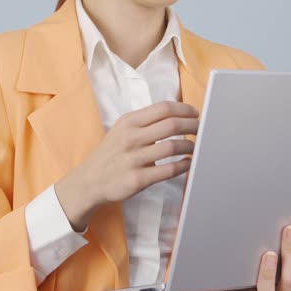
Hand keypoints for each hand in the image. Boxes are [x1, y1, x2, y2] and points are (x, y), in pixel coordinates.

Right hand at [55, 101, 198, 230]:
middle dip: (193, 126)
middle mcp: (130, 138)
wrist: (89, 181)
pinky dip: (183, 166)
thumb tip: (178, 115)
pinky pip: (169, 170)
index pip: (163, 108)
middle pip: (172, 125)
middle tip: (201, 129)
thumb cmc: (111, 153)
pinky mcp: (137, 180)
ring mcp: (133, 159)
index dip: (184, 109)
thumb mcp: (122, 130)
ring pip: (173, 148)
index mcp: (128, 122)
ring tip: (195, 147)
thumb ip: (145, 122)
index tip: (195, 113)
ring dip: (190, 147)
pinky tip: (188, 163)